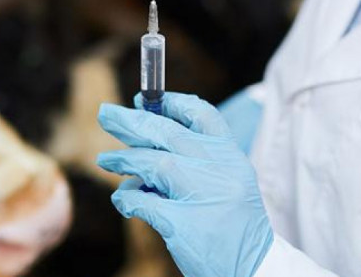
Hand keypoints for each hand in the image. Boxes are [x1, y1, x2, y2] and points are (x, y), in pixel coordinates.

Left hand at [97, 92, 272, 276]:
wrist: (255, 268)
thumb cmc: (234, 222)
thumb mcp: (227, 179)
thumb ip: (195, 157)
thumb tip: (144, 137)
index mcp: (230, 155)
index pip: (202, 114)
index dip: (170, 102)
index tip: (143, 99)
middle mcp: (219, 170)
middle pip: (168, 132)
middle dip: (132, 122)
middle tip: (106, 114)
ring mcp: (203, 196)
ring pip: (154, 163)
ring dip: (124, 160)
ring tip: (105, 161)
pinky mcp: (184, 225)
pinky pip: (143, 202)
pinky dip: (127, 199)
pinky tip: (122, 200)